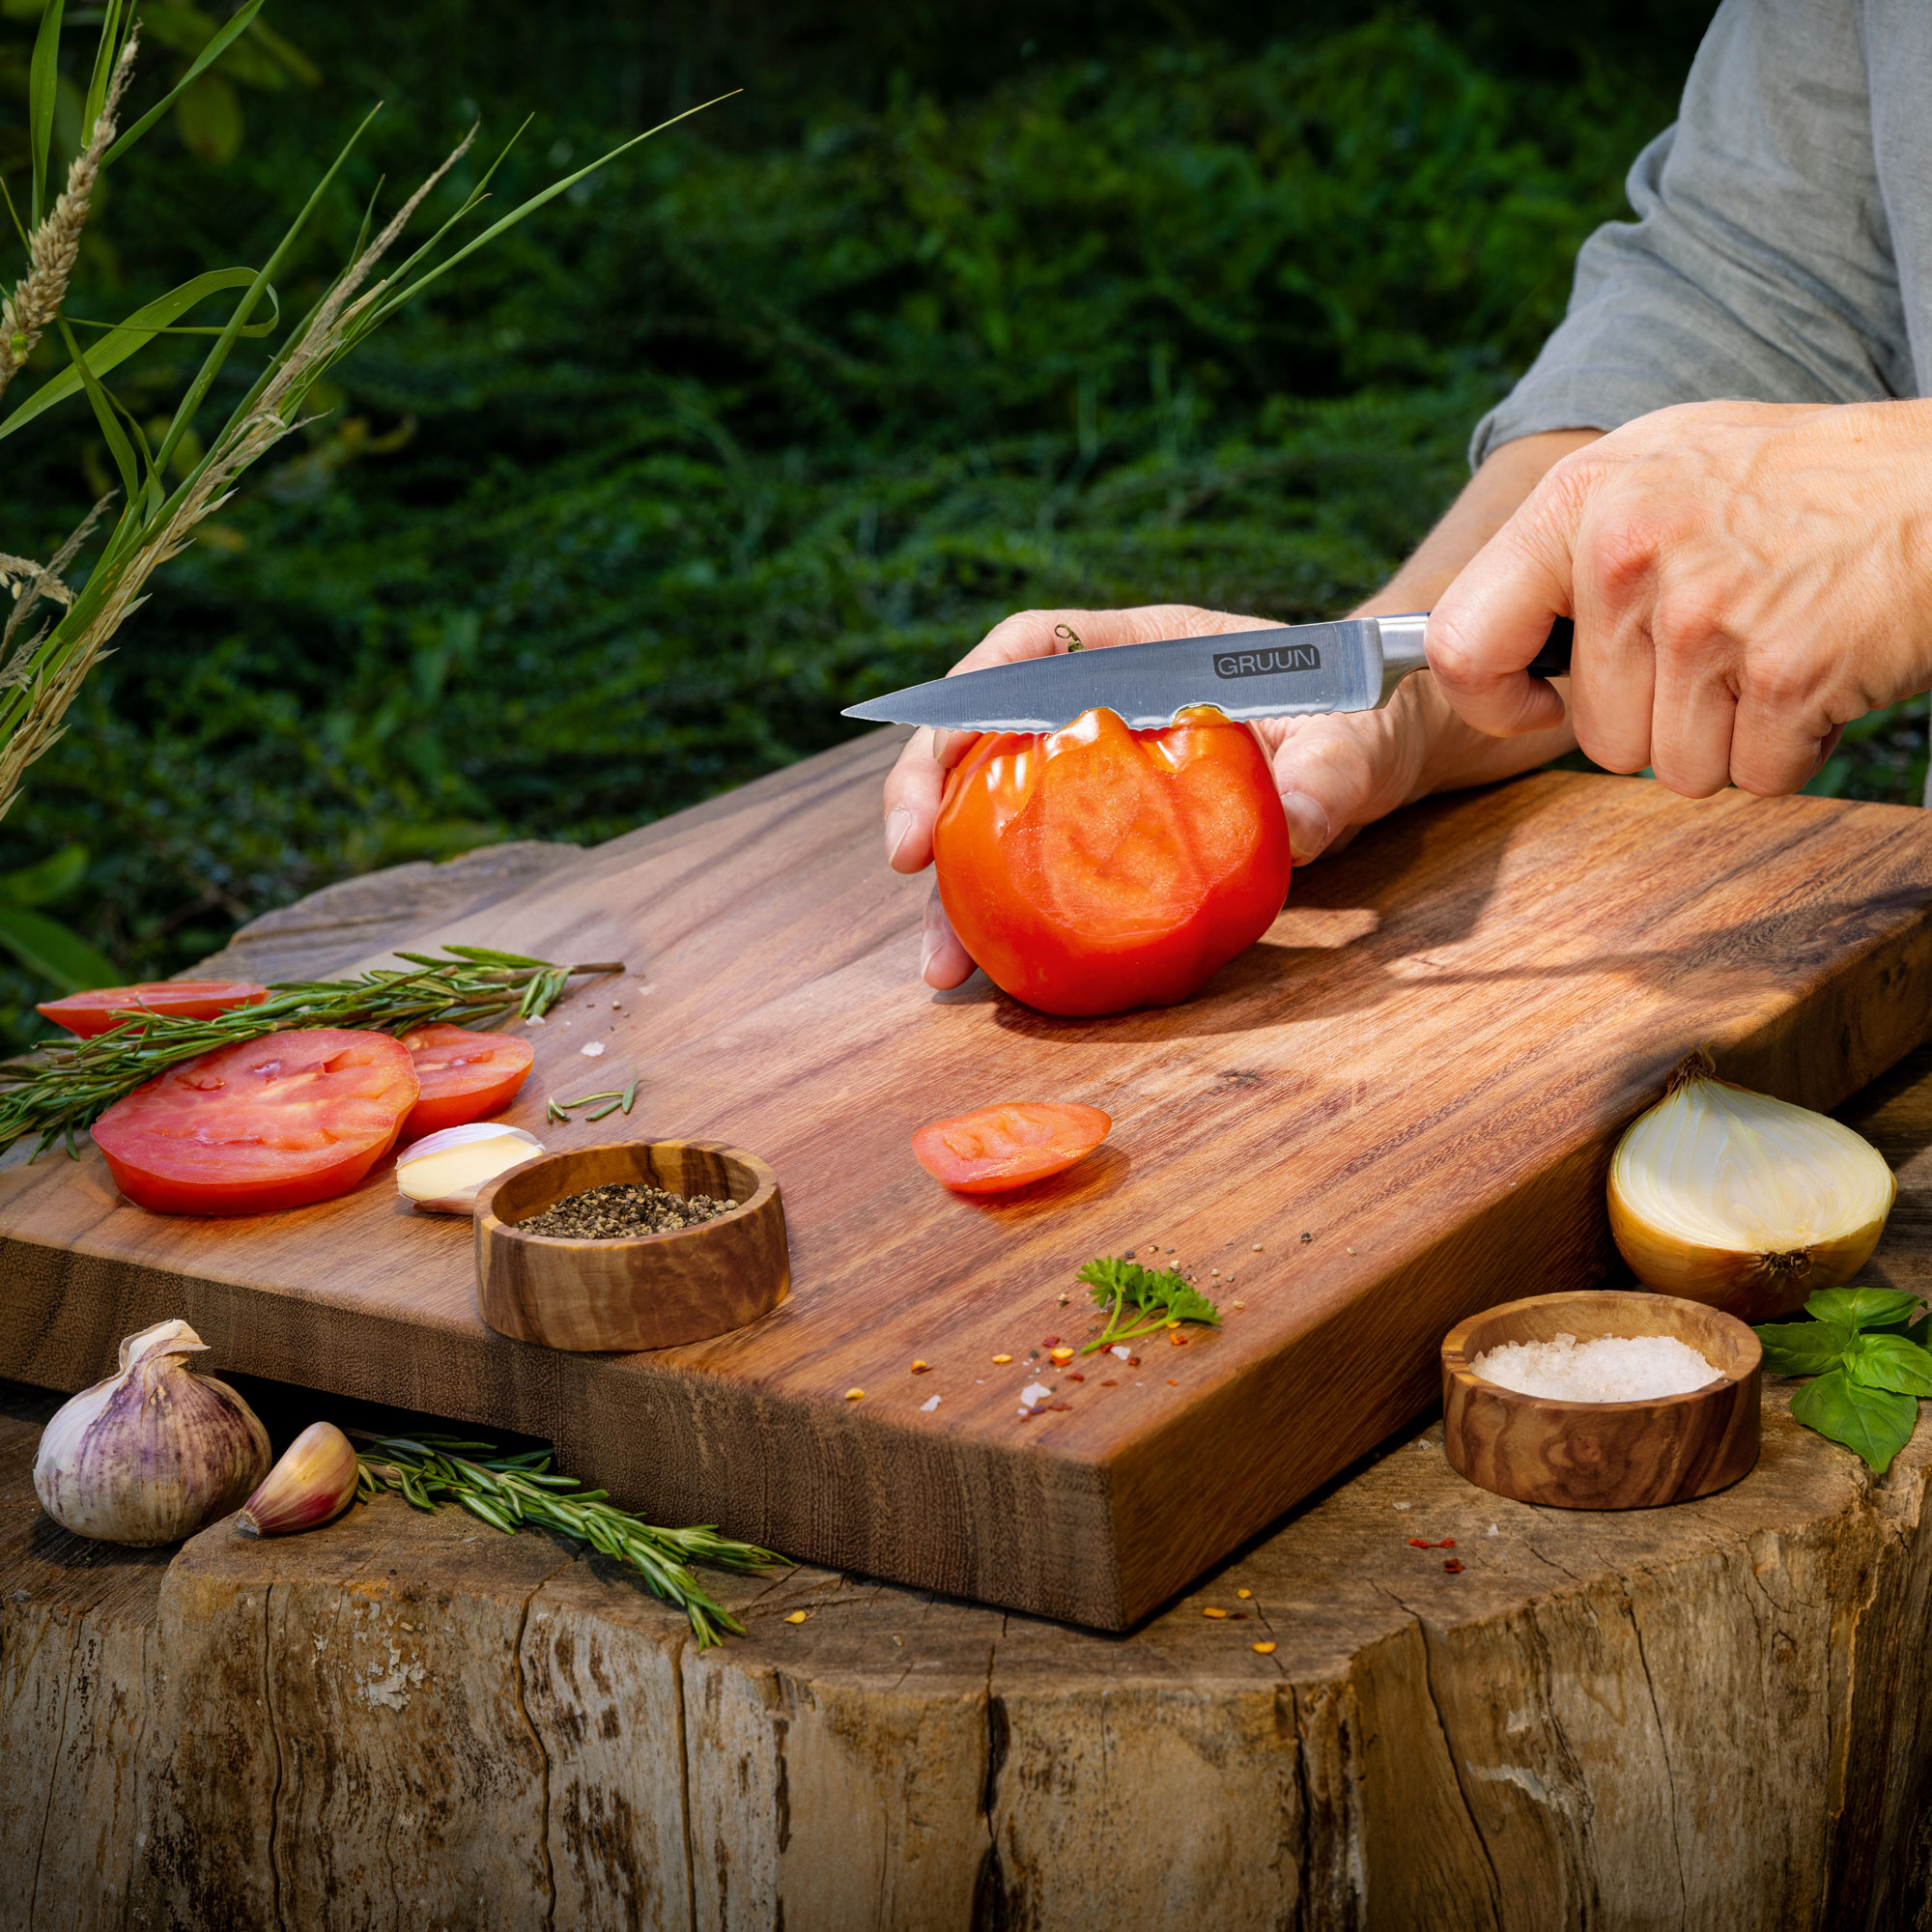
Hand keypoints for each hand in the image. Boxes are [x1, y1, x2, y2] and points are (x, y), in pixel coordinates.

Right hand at [878, 604, 1562, 989]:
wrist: (1382, 750)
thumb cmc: (1365, 716)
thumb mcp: (1357, 737)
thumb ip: (1328, 770)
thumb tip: (1298, 826)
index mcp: (1145, 649)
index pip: (1032, 646)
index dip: (969, 692)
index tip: (941, 758)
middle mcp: (1100, 706)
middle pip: (982, 734)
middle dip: (924, 795)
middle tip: (906, 868)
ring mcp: (1095, 775)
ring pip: (995, 818)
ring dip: (956, 890)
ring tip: (943, 969)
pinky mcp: (1106, 837)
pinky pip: (1040, 871)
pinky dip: (1011, 922)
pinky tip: (996, 977)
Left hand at [1424, 399, 1931, 794]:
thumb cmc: (1802, 484)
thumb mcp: (1661, 468)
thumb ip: (1566, 550)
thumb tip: (1468, 646)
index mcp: (1583, 499)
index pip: (1461, 643)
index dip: (1492, 700)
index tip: (1535, 703)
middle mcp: (1628, 552)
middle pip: (1593, 733)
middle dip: (1657, 716)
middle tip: (1722, 644)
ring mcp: (1705, 616)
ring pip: (1668, 766)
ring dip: (1726, 736)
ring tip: (1771, 650)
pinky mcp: (1782, 673)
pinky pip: (1751, 776)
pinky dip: (1790, 750)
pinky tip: (1816, 674)